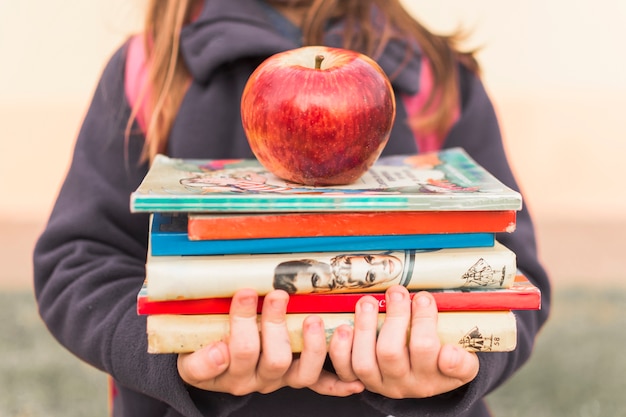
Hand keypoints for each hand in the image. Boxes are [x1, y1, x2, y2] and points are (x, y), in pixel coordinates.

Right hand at [177, 288, 363, 395]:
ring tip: (313, 318)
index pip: (239, 350)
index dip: (245, 321)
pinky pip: (320, 384)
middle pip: (273, 358)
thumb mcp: (189, 358)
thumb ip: (200, 360)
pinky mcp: (298, 377)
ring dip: (311, 345)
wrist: (209, 368)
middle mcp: (259, 379)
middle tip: (279, 294)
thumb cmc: (201, 353)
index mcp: (231, 373)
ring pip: (302, 373)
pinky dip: (338, 384)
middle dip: (277, 324)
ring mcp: (281, 379)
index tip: (248, 292)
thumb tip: (219, 351)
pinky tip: (353, 382)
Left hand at [329, 286, 478, 398]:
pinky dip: (340, 349)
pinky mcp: (359, 380)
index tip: (425, 298)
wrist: (423, 377)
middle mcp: (405, 384)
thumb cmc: (443, 358)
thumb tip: (450, 353)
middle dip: (393, 317)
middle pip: (392, 353)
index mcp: (434, 377)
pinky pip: (345, 369)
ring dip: (363, 328)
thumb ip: (462, 360)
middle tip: (397, 291)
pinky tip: (344, 326)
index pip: (431, 353)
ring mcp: (379, 383)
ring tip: (368, 301)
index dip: (426, 326)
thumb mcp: (463, 361)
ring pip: (364, 361)